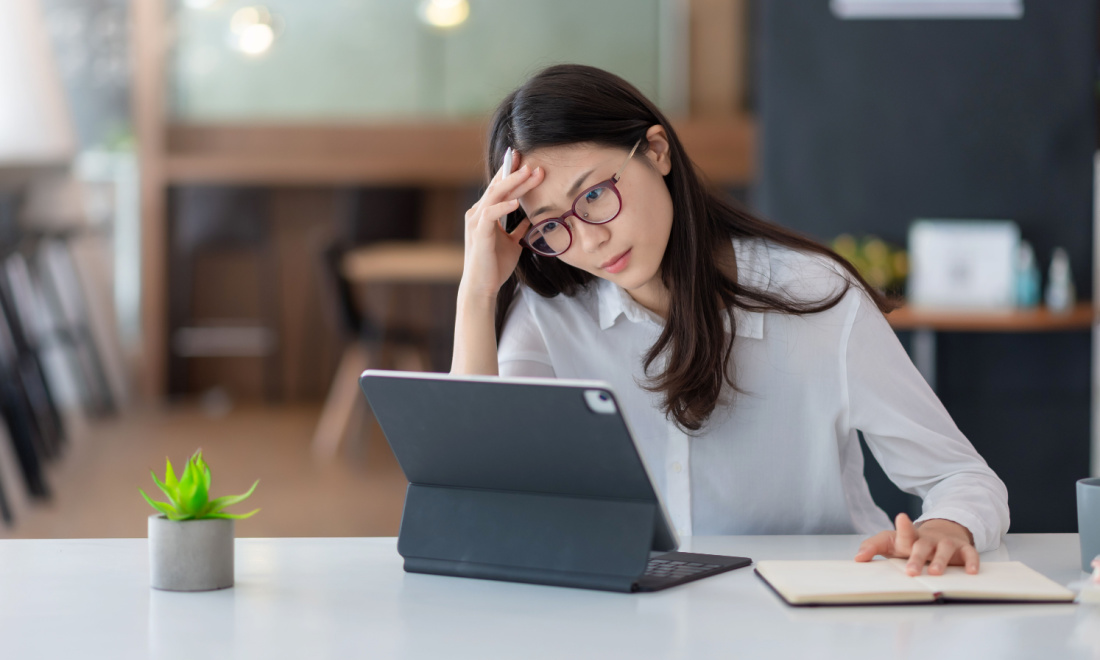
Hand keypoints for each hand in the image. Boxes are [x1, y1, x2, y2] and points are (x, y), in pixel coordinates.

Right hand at [461, 150, 544, 301]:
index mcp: (484, 213)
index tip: (525, 160)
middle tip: (533, 163)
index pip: (498, 188)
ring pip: (495, 195)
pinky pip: (490, 214)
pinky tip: (517, 201)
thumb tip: (530, 217)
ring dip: (513, 183)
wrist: (483, 287)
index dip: (511, 173)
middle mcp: (478, 213)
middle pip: (498, 187)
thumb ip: (518, 228)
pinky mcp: (479, 233)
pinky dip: (503, 206)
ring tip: (529, 173)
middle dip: (515, 173)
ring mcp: (477, 222)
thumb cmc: (495, 265)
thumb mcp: (512, 242)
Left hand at [854, 513, 978, 575]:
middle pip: (922, 547)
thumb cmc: (912, 541)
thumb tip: (857, 558)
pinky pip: (969, 555)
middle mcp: (928, 540)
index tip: (901, 517)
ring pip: (944, 550)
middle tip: (910, 571)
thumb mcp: (891, 542)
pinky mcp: (963, 550)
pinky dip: (971, 562)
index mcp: (910, 538)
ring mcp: (946, 543)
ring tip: (934, 573)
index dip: (903, 526)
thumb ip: (873, 547)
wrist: (942, 532)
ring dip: (940, 561)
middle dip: (916, 558)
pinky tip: (971, 572)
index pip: (904, 532)